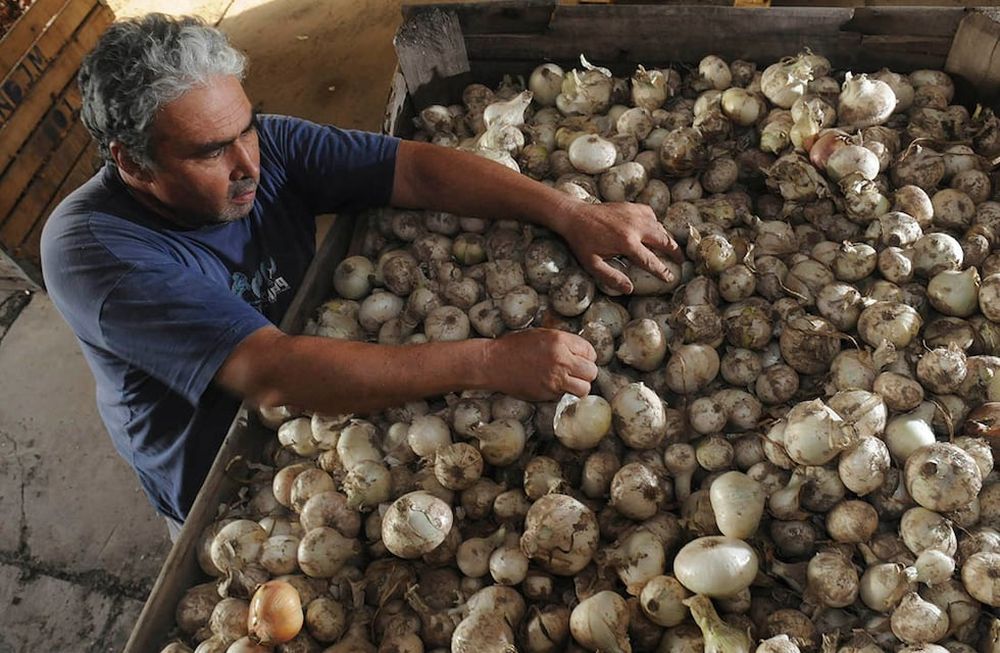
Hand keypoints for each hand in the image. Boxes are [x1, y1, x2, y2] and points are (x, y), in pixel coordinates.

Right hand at [484, 329, 597, 400]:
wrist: (493, 363)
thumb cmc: (515, 346)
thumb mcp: (541, 334)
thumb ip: (563, 342)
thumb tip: (581, 351)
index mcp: (560, 341)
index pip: (590, 352)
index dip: (587, 356)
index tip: (580, 358)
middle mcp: (560, 360)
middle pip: (591, 372)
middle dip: (586, 372)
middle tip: (577, 371)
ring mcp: (554, 379)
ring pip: (584, 389)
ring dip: (579, 386)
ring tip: (570, 382)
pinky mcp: (547, 393)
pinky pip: (566, 396)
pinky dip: (564, 393)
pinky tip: (555, 386)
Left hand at [556, 201, 682, 293]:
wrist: (575, 216)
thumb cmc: (582, 242)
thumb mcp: (592, 264)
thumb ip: (611, 277)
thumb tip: (629, 289)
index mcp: (626, 243)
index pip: (651, 262)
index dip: (663, 271)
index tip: (670, 278)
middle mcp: (635, 227)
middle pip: (664, 241)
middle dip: (674, 253)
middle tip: (681, 261)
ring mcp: (635, 214)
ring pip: (660, 227)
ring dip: (666, 238)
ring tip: (670, 248)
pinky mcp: (632, 206)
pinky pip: (651, 215)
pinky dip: (655, 223)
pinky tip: (653, 231)